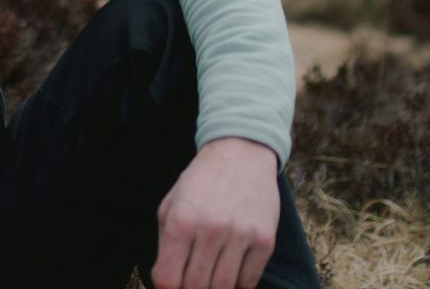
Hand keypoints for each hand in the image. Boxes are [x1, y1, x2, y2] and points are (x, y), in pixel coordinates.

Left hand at [149, 137, 279, 288]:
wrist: (241, 155)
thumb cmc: (200, 182)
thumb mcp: (170, 205)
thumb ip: (165, 243)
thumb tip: (166, 281)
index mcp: (181, 220)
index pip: (168, 277)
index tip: (170, 285)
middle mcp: (210, 229)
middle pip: (196, 286)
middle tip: (190, 282)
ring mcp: (240, 236)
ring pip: (223, 287)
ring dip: (214, 288)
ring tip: (209, 278)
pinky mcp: (264, 240)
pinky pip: (249, 281)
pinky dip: (238, 285)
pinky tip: (230, 274)